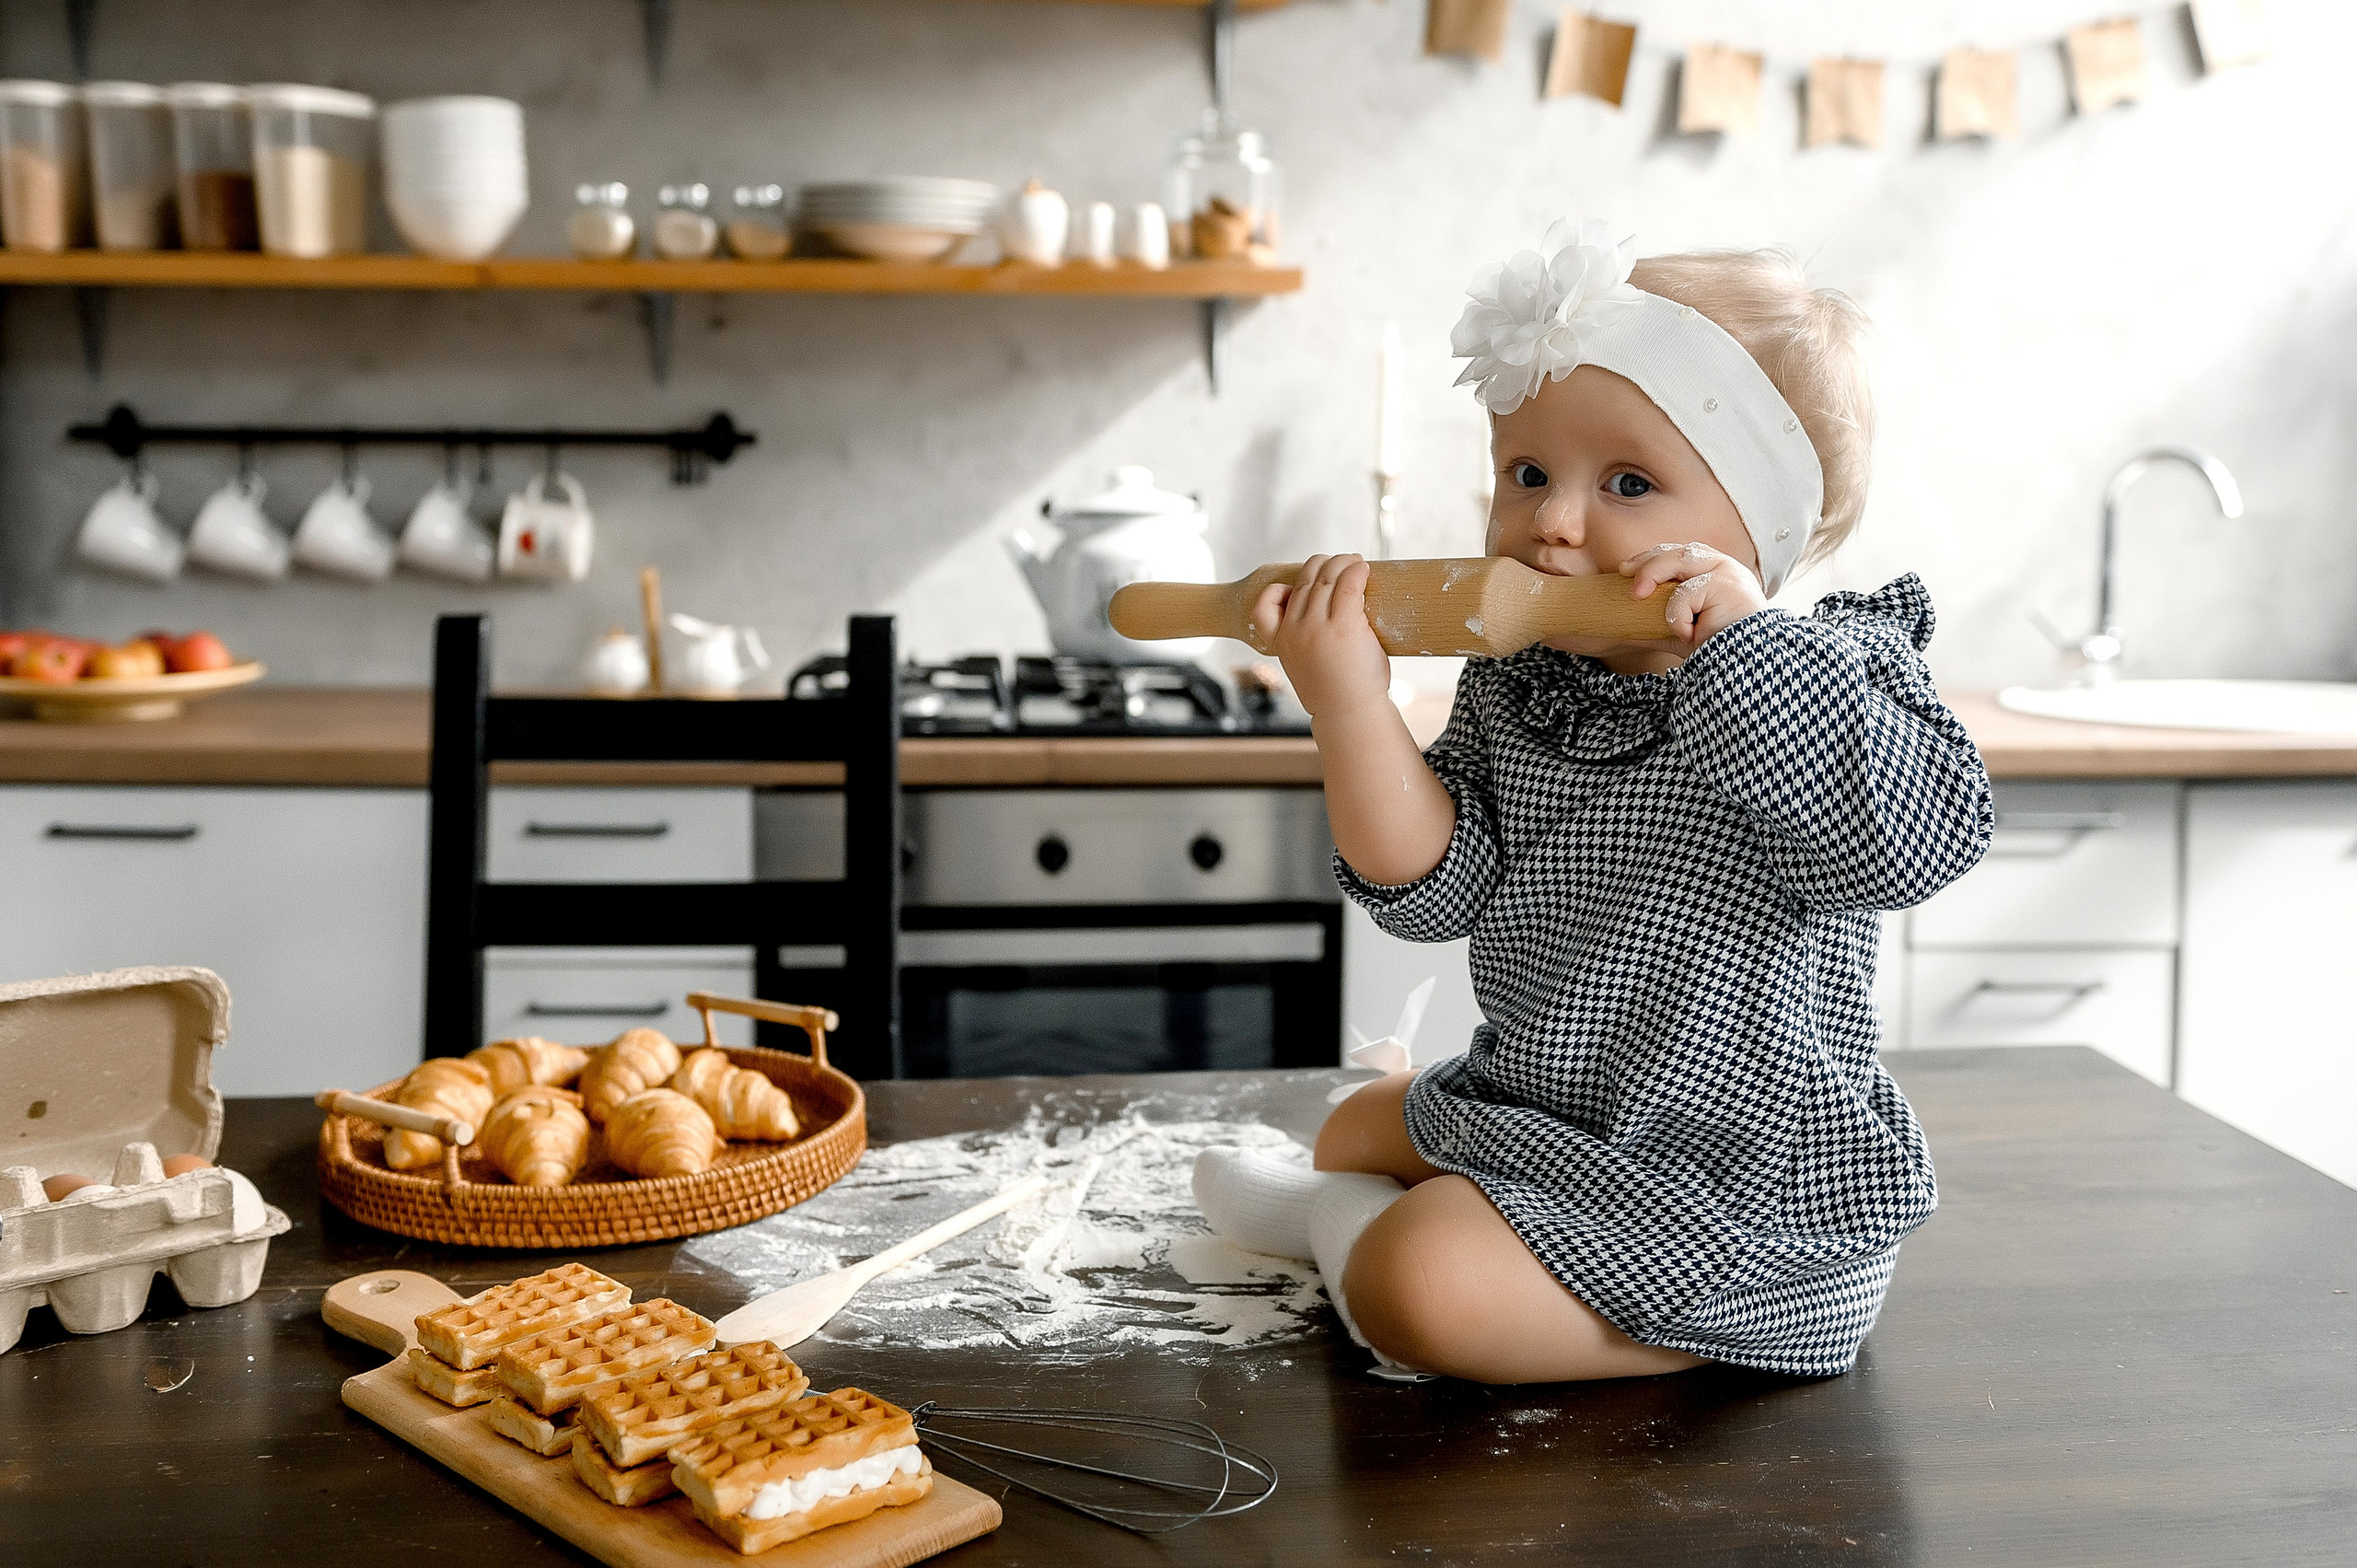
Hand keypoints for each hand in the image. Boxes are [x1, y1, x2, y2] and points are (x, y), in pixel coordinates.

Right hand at [1249, 554, 1392, 718]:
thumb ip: (1303, 643)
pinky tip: (1364, 569)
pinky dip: (1356, 571)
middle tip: (1341, 564)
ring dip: (1342, 563)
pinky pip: (1348, 585)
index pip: (1264, 605)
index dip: (1278, 590)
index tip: (1298, 587)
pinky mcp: (1345, 626)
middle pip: (1304, 582)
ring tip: (1356, 562)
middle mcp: (1295, 629)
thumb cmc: (1335, 692)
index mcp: (1281, 640)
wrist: (1350, 713)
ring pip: (1326, 578)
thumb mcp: (1304, 667)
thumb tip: (1323, 621)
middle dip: (1322, 566)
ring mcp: (1318, 627)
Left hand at [1622, 541, 1767, 647]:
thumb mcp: (1680, 635)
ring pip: (1680, 560)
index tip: (1625, 570)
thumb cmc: (1717, 648)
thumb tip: (1623, 630)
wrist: (1742, 665)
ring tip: (1638, 596)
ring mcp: (1726, 572)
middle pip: (1678, 552)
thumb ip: (1655, 628)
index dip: (1651, 557)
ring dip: (1653, 574)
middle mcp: (1722, 566)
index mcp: (1714, 572)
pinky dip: (1678, 616)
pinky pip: (1685, 593)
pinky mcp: (1726, 584)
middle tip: (1625, 577)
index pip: (1679, 553)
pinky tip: (1688, 633)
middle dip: (1647, 562)